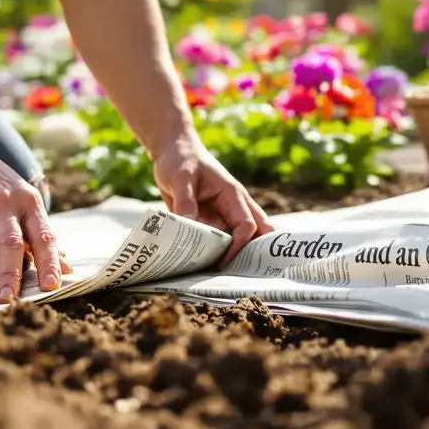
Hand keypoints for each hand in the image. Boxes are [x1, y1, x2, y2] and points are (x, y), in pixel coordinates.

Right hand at [0, 131, 71, 301]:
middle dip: (11, 275)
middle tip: (9, 301)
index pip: (43, 236)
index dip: (49, 262)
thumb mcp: (20, 198)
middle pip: (11, 244)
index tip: (52, 287)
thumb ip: (38, 233)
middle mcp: (5, 203)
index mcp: (28, 202)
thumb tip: (65, 267)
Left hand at [152, 137, 273, 265]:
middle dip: (254, 253)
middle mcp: (233, 206)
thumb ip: (185, 202)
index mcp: (232, 194)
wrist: (171, 152)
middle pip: (257, 232)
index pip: (246, 224)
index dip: (239, 245)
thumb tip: (190, 228)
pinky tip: (206, 267)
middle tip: (245, 277)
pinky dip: (216, 252)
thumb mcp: (180, 178)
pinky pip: (218, 240)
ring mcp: (223, 215)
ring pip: (239, 239)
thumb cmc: (180, 159)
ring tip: (224, 277)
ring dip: (234, 255)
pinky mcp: (210, 221)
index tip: (224, 261)